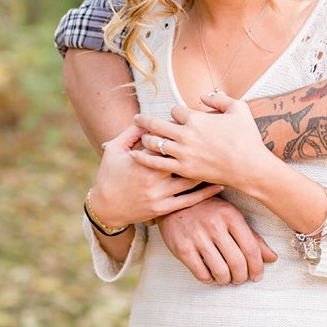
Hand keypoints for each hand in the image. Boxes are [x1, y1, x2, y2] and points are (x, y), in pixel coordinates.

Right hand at [90, 124, 223, 227]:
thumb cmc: (110, 174)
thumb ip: (130, 133)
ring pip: (190, 181)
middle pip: (184, 160)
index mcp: (143, 161)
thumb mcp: (114, 149)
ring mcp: (160, 195)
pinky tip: (218, 184)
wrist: (104, 207)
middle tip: (216, 140)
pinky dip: (206, 193)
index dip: (184, 134)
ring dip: (207, 170)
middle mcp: (153, 179)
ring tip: (222, 160)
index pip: (169, 143)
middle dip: (199, 150)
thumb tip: (146, 118)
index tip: (198, 126)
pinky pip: (189, 200)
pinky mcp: (163, 209)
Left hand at [132, 92, 270, 189]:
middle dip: (145, 120)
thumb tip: (203, 96)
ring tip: (140, 137)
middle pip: (157, 124)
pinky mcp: (183, 169)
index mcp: (197, 119)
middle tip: (137, 118)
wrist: (250, 166)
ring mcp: (183, 153)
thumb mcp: (239, 109)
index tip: (176, 115)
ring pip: (154, 143)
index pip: (175, 110)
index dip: (174, 112)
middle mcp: (186, 134)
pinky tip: (135, 155)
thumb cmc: (247, 138)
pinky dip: (144, 158)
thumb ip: (220, 99)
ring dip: (144, 138)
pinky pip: (157, 162)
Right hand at [156, 196, 278, 284]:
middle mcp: (215, 226)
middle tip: (241, 279)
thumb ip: (253, 237)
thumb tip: (272, 258)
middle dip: (242, 277)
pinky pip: (200, 273)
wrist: (177, 202)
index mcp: (231, 216)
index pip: (251, 248)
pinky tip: (212, 276)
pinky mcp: (182, 249)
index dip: (257, 266)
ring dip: (226, 280)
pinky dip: (209, 280)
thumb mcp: (233, 217)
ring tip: (227, 279)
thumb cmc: (210, 211)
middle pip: (237, 262)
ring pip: (220, 270)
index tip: (257, 275)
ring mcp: (197, 238)